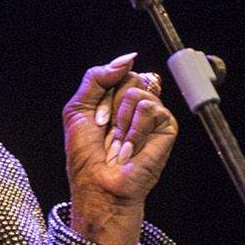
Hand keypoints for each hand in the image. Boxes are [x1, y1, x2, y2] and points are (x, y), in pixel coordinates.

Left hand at [63, 53, 178, 244]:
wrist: (99, 186)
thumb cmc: (86, 157)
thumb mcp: (78, 108)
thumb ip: (97, 76)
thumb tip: (128, 58)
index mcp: (116, 100)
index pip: (118, 72)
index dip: (103, 93)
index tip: (96, 121)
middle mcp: (137, 106)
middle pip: (130, 76)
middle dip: (111, 104)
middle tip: (107, 132)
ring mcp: (153, 116)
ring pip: (138, 88)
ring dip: (121, 119)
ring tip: (120, 143)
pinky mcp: (166, 128)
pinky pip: (149, 107)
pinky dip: (134, 129)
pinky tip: (131, 148)